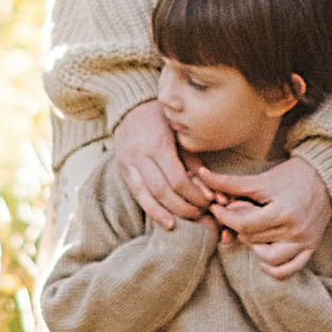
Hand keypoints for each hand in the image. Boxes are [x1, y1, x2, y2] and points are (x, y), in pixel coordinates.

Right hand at [114, 92, 213, 226]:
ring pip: (146, 196)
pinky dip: (151, 210)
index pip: (177, 179)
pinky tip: (165, 221)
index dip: (194, 195)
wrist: (131, 108)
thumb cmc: (163, 119)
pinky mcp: (122, 170)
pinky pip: (137, 194)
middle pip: (162, 191)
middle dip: (183, 206)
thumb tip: (210, 191)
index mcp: (158, 144)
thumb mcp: (181, 134)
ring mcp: (127, 163)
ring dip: (166, 213)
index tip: (208, 201)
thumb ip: (193, 161)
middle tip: (200, 213)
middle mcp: (139, 155)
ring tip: (182, 223)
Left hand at [207, 155, 331, 280]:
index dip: (225, 217)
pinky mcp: (310, 248)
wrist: (325, 177)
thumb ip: (231, 183)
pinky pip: (289, 269)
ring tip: (251, 232)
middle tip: (235, 213)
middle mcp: (295, 230)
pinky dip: (273, 267)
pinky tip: (262, 256)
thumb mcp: (262, 179)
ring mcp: (304, 241)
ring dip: (254, 247)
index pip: (244, 224)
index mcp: (283, 211)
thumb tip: (201, 175)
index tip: (216, 208)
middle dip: (238, 227)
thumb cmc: (291, 176)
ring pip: (268, 258)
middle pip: (254, 239)